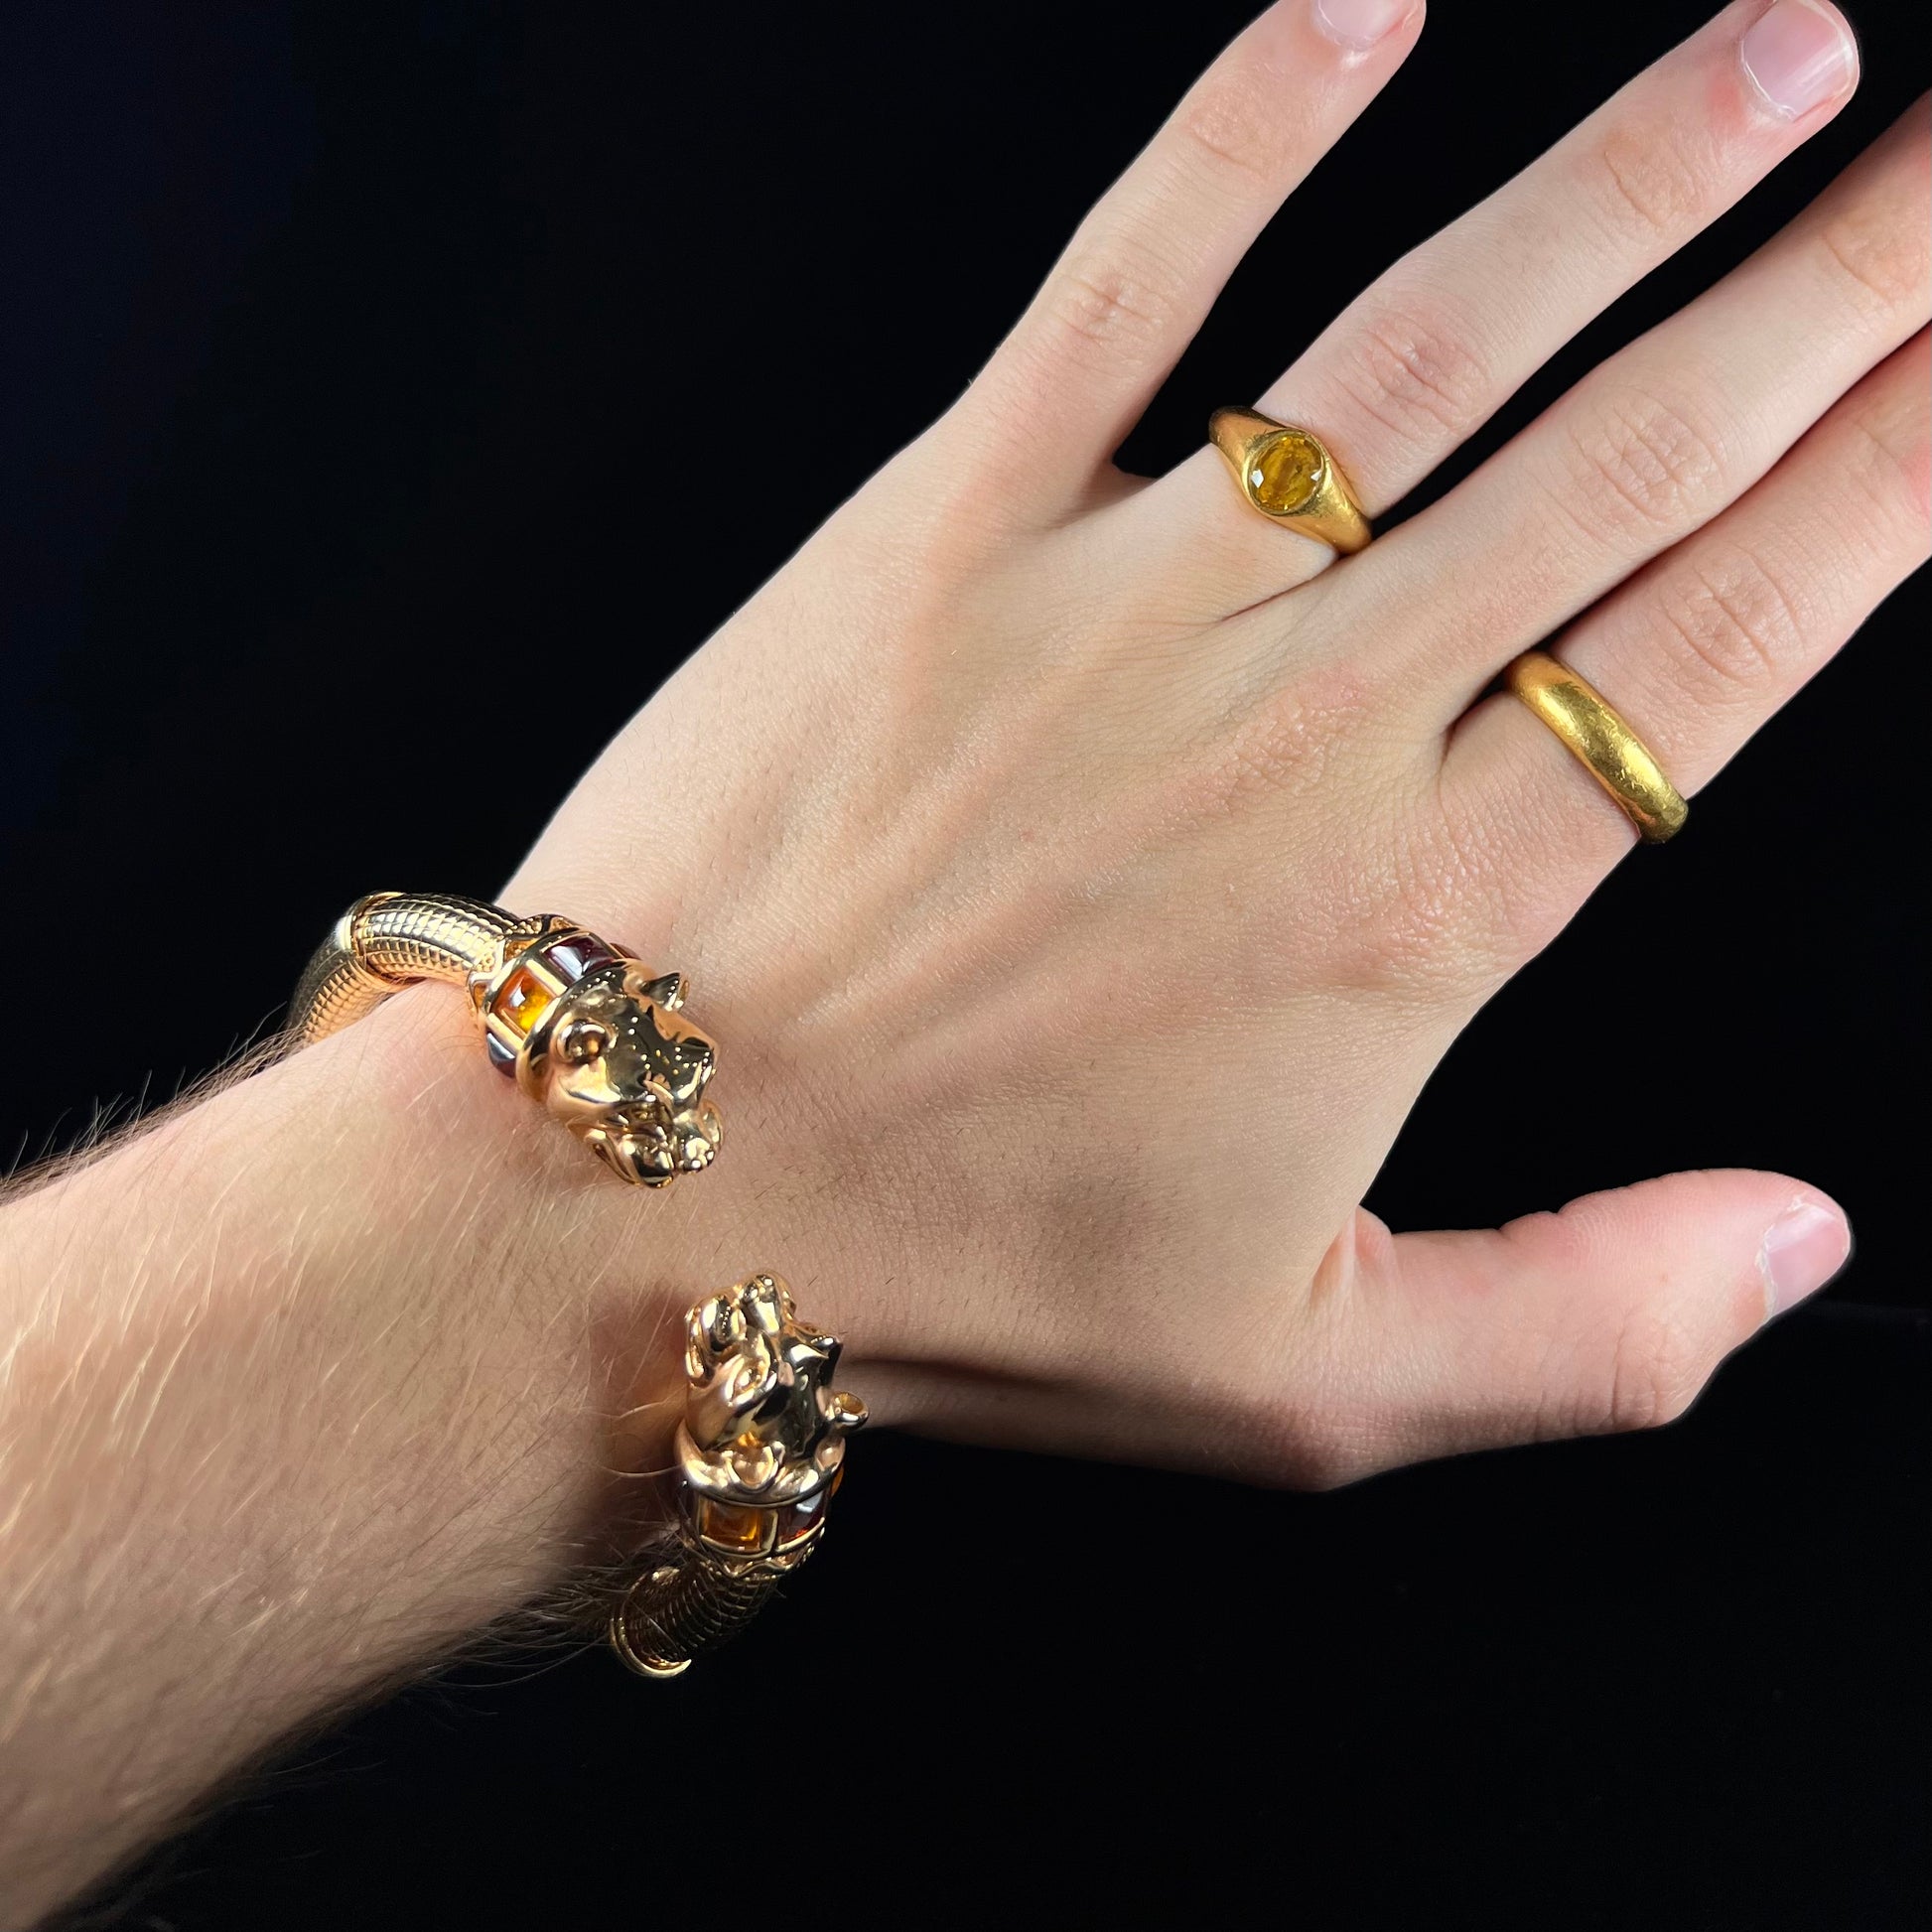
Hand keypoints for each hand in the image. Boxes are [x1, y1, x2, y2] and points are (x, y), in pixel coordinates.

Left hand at [504, 0, 1927, 1482]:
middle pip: (1634, 456)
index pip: (1722, 648)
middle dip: (1835, 288)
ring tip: (1783, 49)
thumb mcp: (1305, 1378)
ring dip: (1623, 180)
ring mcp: (1120, 603)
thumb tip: (1795, 1240)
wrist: (642, 1187)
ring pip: (1426, 343)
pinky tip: (1364, 5)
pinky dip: (1243, 130)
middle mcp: (1301, 726)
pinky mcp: (942, 532)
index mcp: (1409, 913)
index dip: (1894, 478)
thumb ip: (1583, 1322)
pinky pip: (1121, 288)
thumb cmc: (958, 1277)